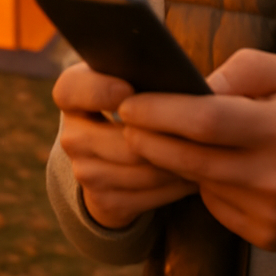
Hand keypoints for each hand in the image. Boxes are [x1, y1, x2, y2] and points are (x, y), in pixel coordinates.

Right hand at [52, 63, 197, 229]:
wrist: (119, 155)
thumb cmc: (139, 100)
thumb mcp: (135, 80)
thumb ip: (147, 74)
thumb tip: (186, 85)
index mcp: (73, 95)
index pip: (70, 89)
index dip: (98, 90)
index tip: (128, 90)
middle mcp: (71, 134)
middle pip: (119, 139)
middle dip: (162, 136)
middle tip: (199, 129)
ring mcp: (84, 171)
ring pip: (138, 170)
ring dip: (176, 163)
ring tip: (205, 151)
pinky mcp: (102, 201)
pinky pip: (146, 196)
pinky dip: (174, 186)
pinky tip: (193, 175)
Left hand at [117, 48, 275, 251]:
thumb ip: (242, 70)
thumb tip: (195, 85)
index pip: (207, 120)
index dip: (161, 112)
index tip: (130, 103)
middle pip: (192, 159)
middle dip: (149, 140)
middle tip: (126, 124)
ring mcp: (272, 212)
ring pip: (199, 185)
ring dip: (172, 164)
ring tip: (159, 141)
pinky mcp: (266, 236)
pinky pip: (215, 208)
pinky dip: (203, 187)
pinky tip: (206, 170)